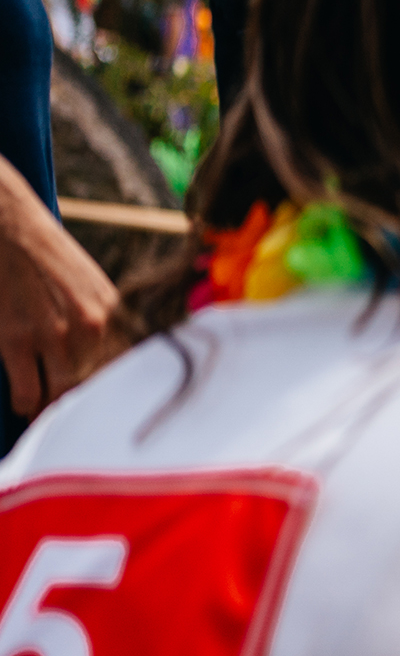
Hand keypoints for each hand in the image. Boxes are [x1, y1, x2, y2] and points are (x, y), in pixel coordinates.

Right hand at [0, 189, 119, 417]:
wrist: (10, 228)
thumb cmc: (51, 260)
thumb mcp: (95, 288)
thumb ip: (110, 325)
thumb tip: (123, 365)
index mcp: (116, 314)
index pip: (131, 370)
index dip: (123, 398)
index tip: (121, 419)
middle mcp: (92, 328)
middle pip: (97, 390)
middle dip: (89, 411)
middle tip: (83, 427)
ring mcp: (53, 336)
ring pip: (61, 397)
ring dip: (54, 414)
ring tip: (50, 421)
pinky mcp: (16, 340)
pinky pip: (27, 394)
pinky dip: (26, 407)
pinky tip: (25, 406)